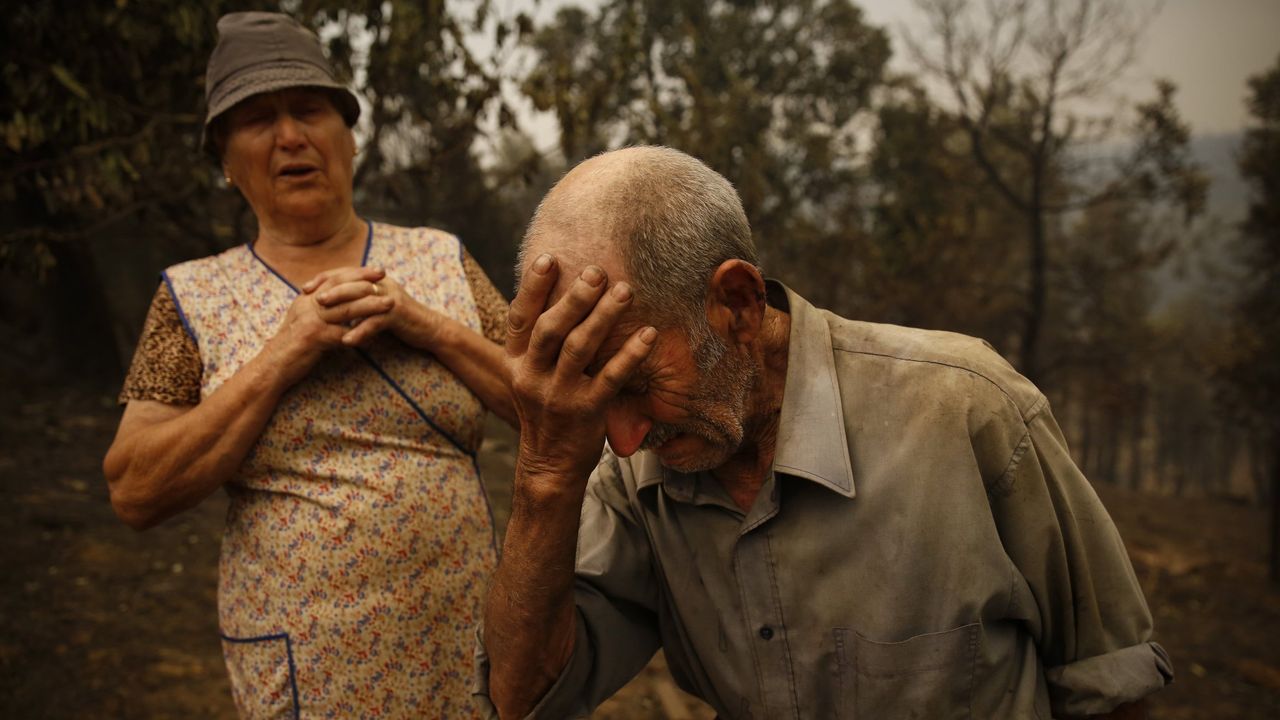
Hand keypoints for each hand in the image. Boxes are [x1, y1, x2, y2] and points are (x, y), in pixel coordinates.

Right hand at [265, 271, 388, 385]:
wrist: (272, 366)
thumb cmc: (292, 346)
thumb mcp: (304, 322)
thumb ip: (322, 311)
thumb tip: (344, 304)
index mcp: (307, 299)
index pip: (334, 278)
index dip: (355, 272)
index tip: (375, 270)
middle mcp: (307, 305)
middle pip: (341, 287)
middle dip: (365, 280)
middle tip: (385, 276)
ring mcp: (310, 321)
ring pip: (346, 309)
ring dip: (371, 305)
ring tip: (390, 303)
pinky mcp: (314, 338)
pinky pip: (343, 335)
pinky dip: (361, 336)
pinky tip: (376, 337)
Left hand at [306, 266, 436, 347]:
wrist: (428, 329)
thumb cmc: (400, 319)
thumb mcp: (377, 305)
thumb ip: (358, 300)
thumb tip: (331, 301)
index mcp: (375, 280)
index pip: (345, 273)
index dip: (325, 278)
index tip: (305, 288)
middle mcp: (382, 284)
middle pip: (352, 281)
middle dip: (330, 288)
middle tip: (312, 297)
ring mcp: (391, 297)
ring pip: (362, 297)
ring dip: (341, 305)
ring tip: (322, 314)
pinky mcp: (398, 314)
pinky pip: (376, 321)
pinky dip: (360, 331)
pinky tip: (347, 341)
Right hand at [506, 254, 656, 492]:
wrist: (549, 464)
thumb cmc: (548, 409)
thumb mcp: (531, 376)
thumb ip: (542, 343)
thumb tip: (565, 295)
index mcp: (517, 363)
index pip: (519, 320)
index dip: (533, 289)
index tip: (549, 259)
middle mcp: (532, 377)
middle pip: (551, 329)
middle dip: (574, 297)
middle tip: (596, 271)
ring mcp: (558, 396)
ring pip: (578, 349)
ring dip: (603, 317)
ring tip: (625, 290)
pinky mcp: (586, 412)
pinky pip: (610, 378)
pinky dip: (630, 355)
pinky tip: (648, 334)